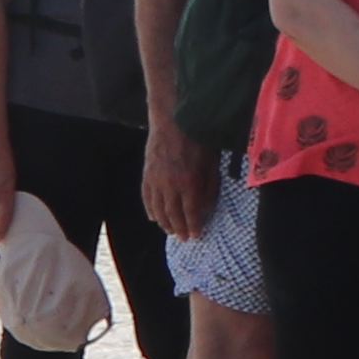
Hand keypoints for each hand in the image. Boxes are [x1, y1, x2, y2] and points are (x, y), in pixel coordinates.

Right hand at [141, 124, 216, 239]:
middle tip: (183, 238)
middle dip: (179, 228)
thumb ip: (209, 186)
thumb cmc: (199, 138)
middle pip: (172, 213)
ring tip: (170, 231)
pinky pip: (146, 197)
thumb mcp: (212, 162)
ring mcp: (155, 180)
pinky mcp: (146, 174)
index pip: (191, 211)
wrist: (173, 120)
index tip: (196, 236)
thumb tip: (206, 206)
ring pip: (157, 208)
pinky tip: (153, 217)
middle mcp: (170, 184)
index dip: (194, 225)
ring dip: (164, 222)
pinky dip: (150, 209)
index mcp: (189, 182)